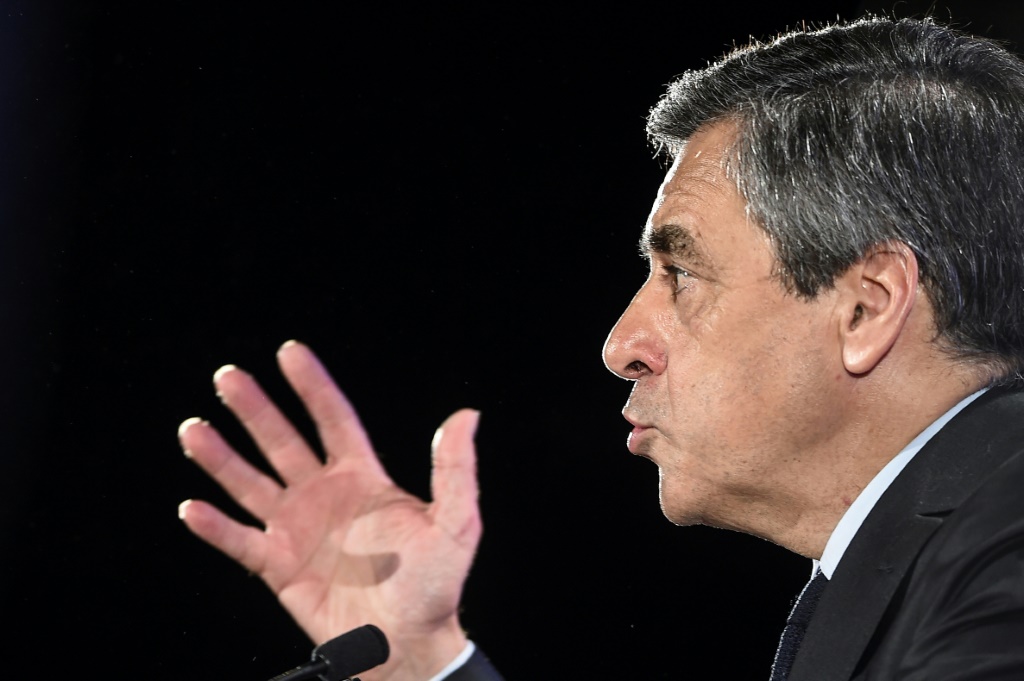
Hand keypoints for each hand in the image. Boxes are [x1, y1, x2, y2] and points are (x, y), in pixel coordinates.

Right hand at [178, 340, 480, 679]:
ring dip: (221, 458)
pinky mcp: (278, 567)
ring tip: (193, 430)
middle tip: (227, 378)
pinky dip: (215, 526)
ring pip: (250, 484)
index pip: (332, 419)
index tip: (289, 352)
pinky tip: (192, 508)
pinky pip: (240, 541)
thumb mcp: (456, 523)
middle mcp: (324, 496)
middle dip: (255, 410)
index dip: (312, 386)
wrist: (406, 644)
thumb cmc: (435, 585)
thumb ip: (454, 469)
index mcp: (361, 478)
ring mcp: (297, 529)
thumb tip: (466, 415)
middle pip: (282, 441)